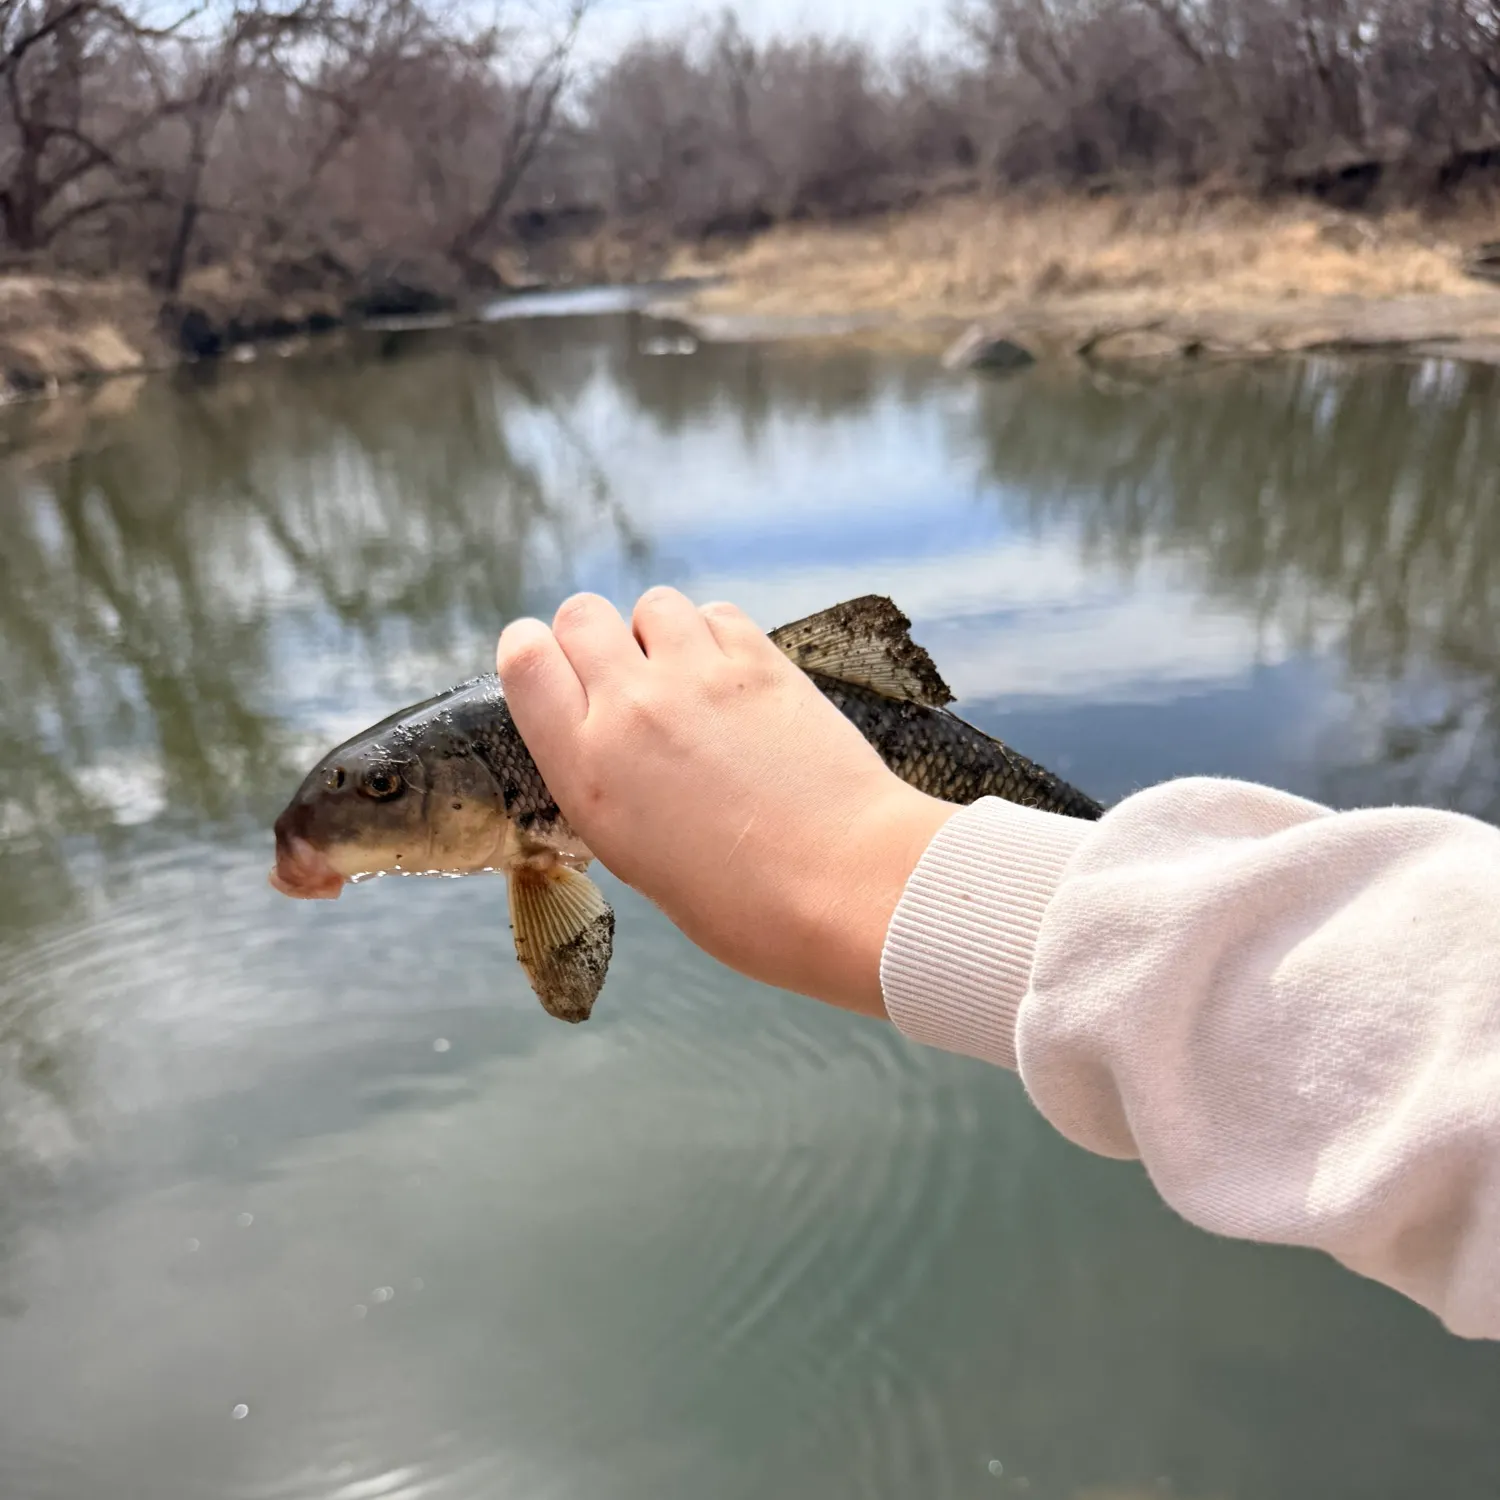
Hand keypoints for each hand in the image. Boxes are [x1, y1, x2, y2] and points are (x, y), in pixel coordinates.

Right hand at [495, 587, 957, 1015]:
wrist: (846, 885)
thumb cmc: (743, 902)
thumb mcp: (635, 856)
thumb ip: (604, 780)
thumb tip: (604, 736)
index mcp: (587, 768)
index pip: (523, 657)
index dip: (536, 655)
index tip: (558, 673)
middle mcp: (633, 707)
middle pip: (581, 614)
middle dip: (597, 638)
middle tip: (629, 680)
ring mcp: (699, 676)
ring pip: (654, 603)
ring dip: (662, 633)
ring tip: (690, 681)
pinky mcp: (762, 662)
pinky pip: (717, 613)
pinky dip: (717, 636)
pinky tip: (735, 680)